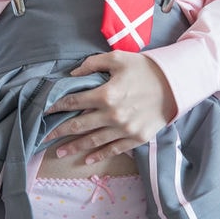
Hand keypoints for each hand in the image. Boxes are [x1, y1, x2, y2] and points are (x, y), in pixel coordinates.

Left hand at [43, 51, 178, 164]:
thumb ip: (93, 64)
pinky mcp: (136, 138)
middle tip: (43, 138)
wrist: (176, 84)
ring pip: (93, 141)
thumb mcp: (118, 58)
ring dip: (74, 147)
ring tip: (59, 153)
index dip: (57, 107)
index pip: (73, 102)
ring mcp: (124, 129)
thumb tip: (73, 75)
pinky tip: (87, 160)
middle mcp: (112, 115)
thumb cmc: (145, 68)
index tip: (45, 112)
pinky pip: (113, 150)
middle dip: (59, 132)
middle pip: (78, 125)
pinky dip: (99, 156)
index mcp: (106, 94)